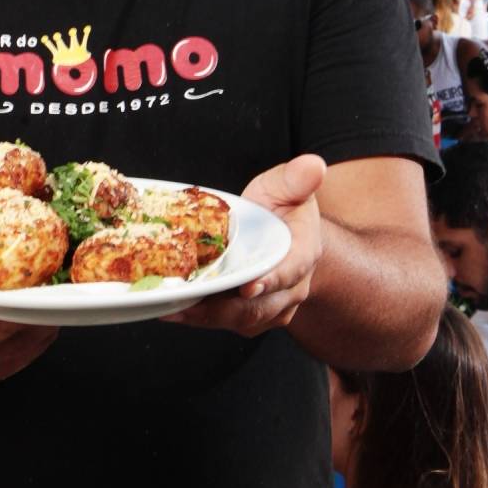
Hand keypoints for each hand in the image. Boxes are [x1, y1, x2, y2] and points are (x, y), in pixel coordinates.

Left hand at [168, 154, 325, 338]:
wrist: (283, 234)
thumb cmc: (283, 208)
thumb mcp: (288, 187)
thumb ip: (297, 178)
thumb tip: (314, 165)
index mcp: (303, 253)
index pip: (289, 271)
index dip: (270, 281)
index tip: (249, 287)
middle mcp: (291, 288)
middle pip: (260, 306)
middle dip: (225, 308)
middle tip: (191, 302)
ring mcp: (272, 306)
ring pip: (241, 320)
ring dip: (206, 317)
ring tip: (174, 308)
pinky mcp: (251, 316)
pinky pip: (227, 322)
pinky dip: (200, 319)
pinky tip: (173, 310)